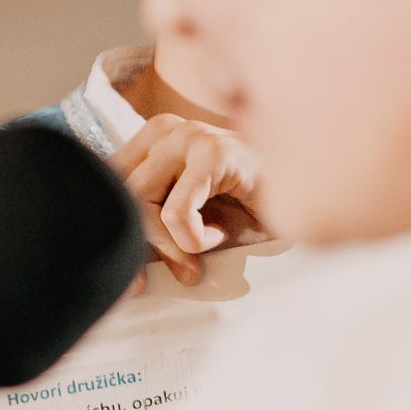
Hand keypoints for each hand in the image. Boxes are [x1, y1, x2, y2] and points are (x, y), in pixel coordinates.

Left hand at [108, 112, 268, 284]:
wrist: (306, 195)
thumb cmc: (246, 210)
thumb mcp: (186, 224)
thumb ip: (150, 234)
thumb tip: (122, 278)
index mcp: (151, 140)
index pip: (104, 185)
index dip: (110, 231)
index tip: (131, 279)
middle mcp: (166, 130)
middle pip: (117, 195)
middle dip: (140, 246)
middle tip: (175, 272)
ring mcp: (189, 135)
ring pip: (140, 202)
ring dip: (170, 243)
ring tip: (203, 249)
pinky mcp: (214, 151)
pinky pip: (175, 213)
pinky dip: (193, 239)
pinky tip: (221, 234)